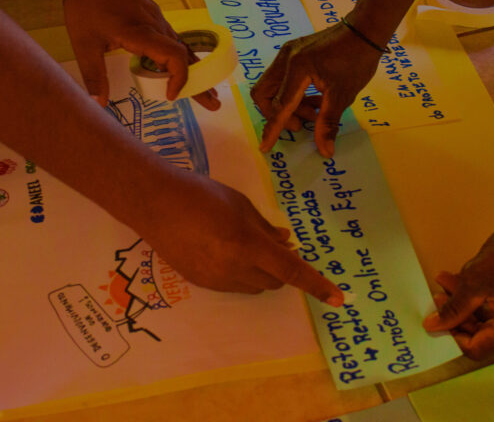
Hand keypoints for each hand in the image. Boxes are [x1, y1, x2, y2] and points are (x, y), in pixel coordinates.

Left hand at [61, 0, 219, 109]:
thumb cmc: (86, 5)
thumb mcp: (84, 44)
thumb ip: (94, 75)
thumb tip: (100, 105)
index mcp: (141, 33)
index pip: (174, 56)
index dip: (178, 78)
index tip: (170, 97)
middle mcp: (156, 26)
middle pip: (186, 57)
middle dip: (200, 83)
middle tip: (214, 105)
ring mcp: (158, 21)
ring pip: (183, 49)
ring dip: (195, 72)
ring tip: (207, 93)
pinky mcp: (155, 18)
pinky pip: (174, 42)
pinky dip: (183, 60)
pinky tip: (186, 70)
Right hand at [139, 171, 343, 305]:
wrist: (155, 204)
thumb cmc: (201, 194)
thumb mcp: (240, 204)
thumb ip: (265, 228)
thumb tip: (285, 242)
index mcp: (248, 246)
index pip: (292, 271)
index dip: (317, 285)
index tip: (339, 298)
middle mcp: (234, 270)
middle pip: (275, 282)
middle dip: (282, 268)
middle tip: (273, 244)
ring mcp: (216, 280)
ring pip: (254, 286)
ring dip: (262, 272)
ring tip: (242, 243)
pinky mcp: (201, 283)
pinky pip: (232, 285)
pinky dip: (240, 273)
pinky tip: (221, 249)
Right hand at [251, 20, 382, 157]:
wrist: (365, 29)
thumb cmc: (357, 60)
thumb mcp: (343, 95)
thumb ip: (328, 123)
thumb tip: (325, 151)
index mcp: (297, 69)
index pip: (279, 105)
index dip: (272, 129)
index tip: (265, 147)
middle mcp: (285, 59)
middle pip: (263, 93)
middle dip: (277, 114)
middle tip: (302, 124)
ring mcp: (287, 53)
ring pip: (271, 87)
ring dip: (288, 105)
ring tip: (315, 112)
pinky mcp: (292, 52)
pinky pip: (281, 78)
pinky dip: (292, 94)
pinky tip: (314, 99)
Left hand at [422, 225, 493, 359]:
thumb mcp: (476, 281)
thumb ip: (454, 308)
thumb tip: (432, 326)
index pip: (478, 348)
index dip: (452, 335)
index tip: (435, 319)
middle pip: (482, 336)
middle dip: (457, 315)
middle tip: (438, 297)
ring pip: (487, 322)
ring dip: (465, 304)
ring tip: (446, 283)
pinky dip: (478, 300)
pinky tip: (460, 282)